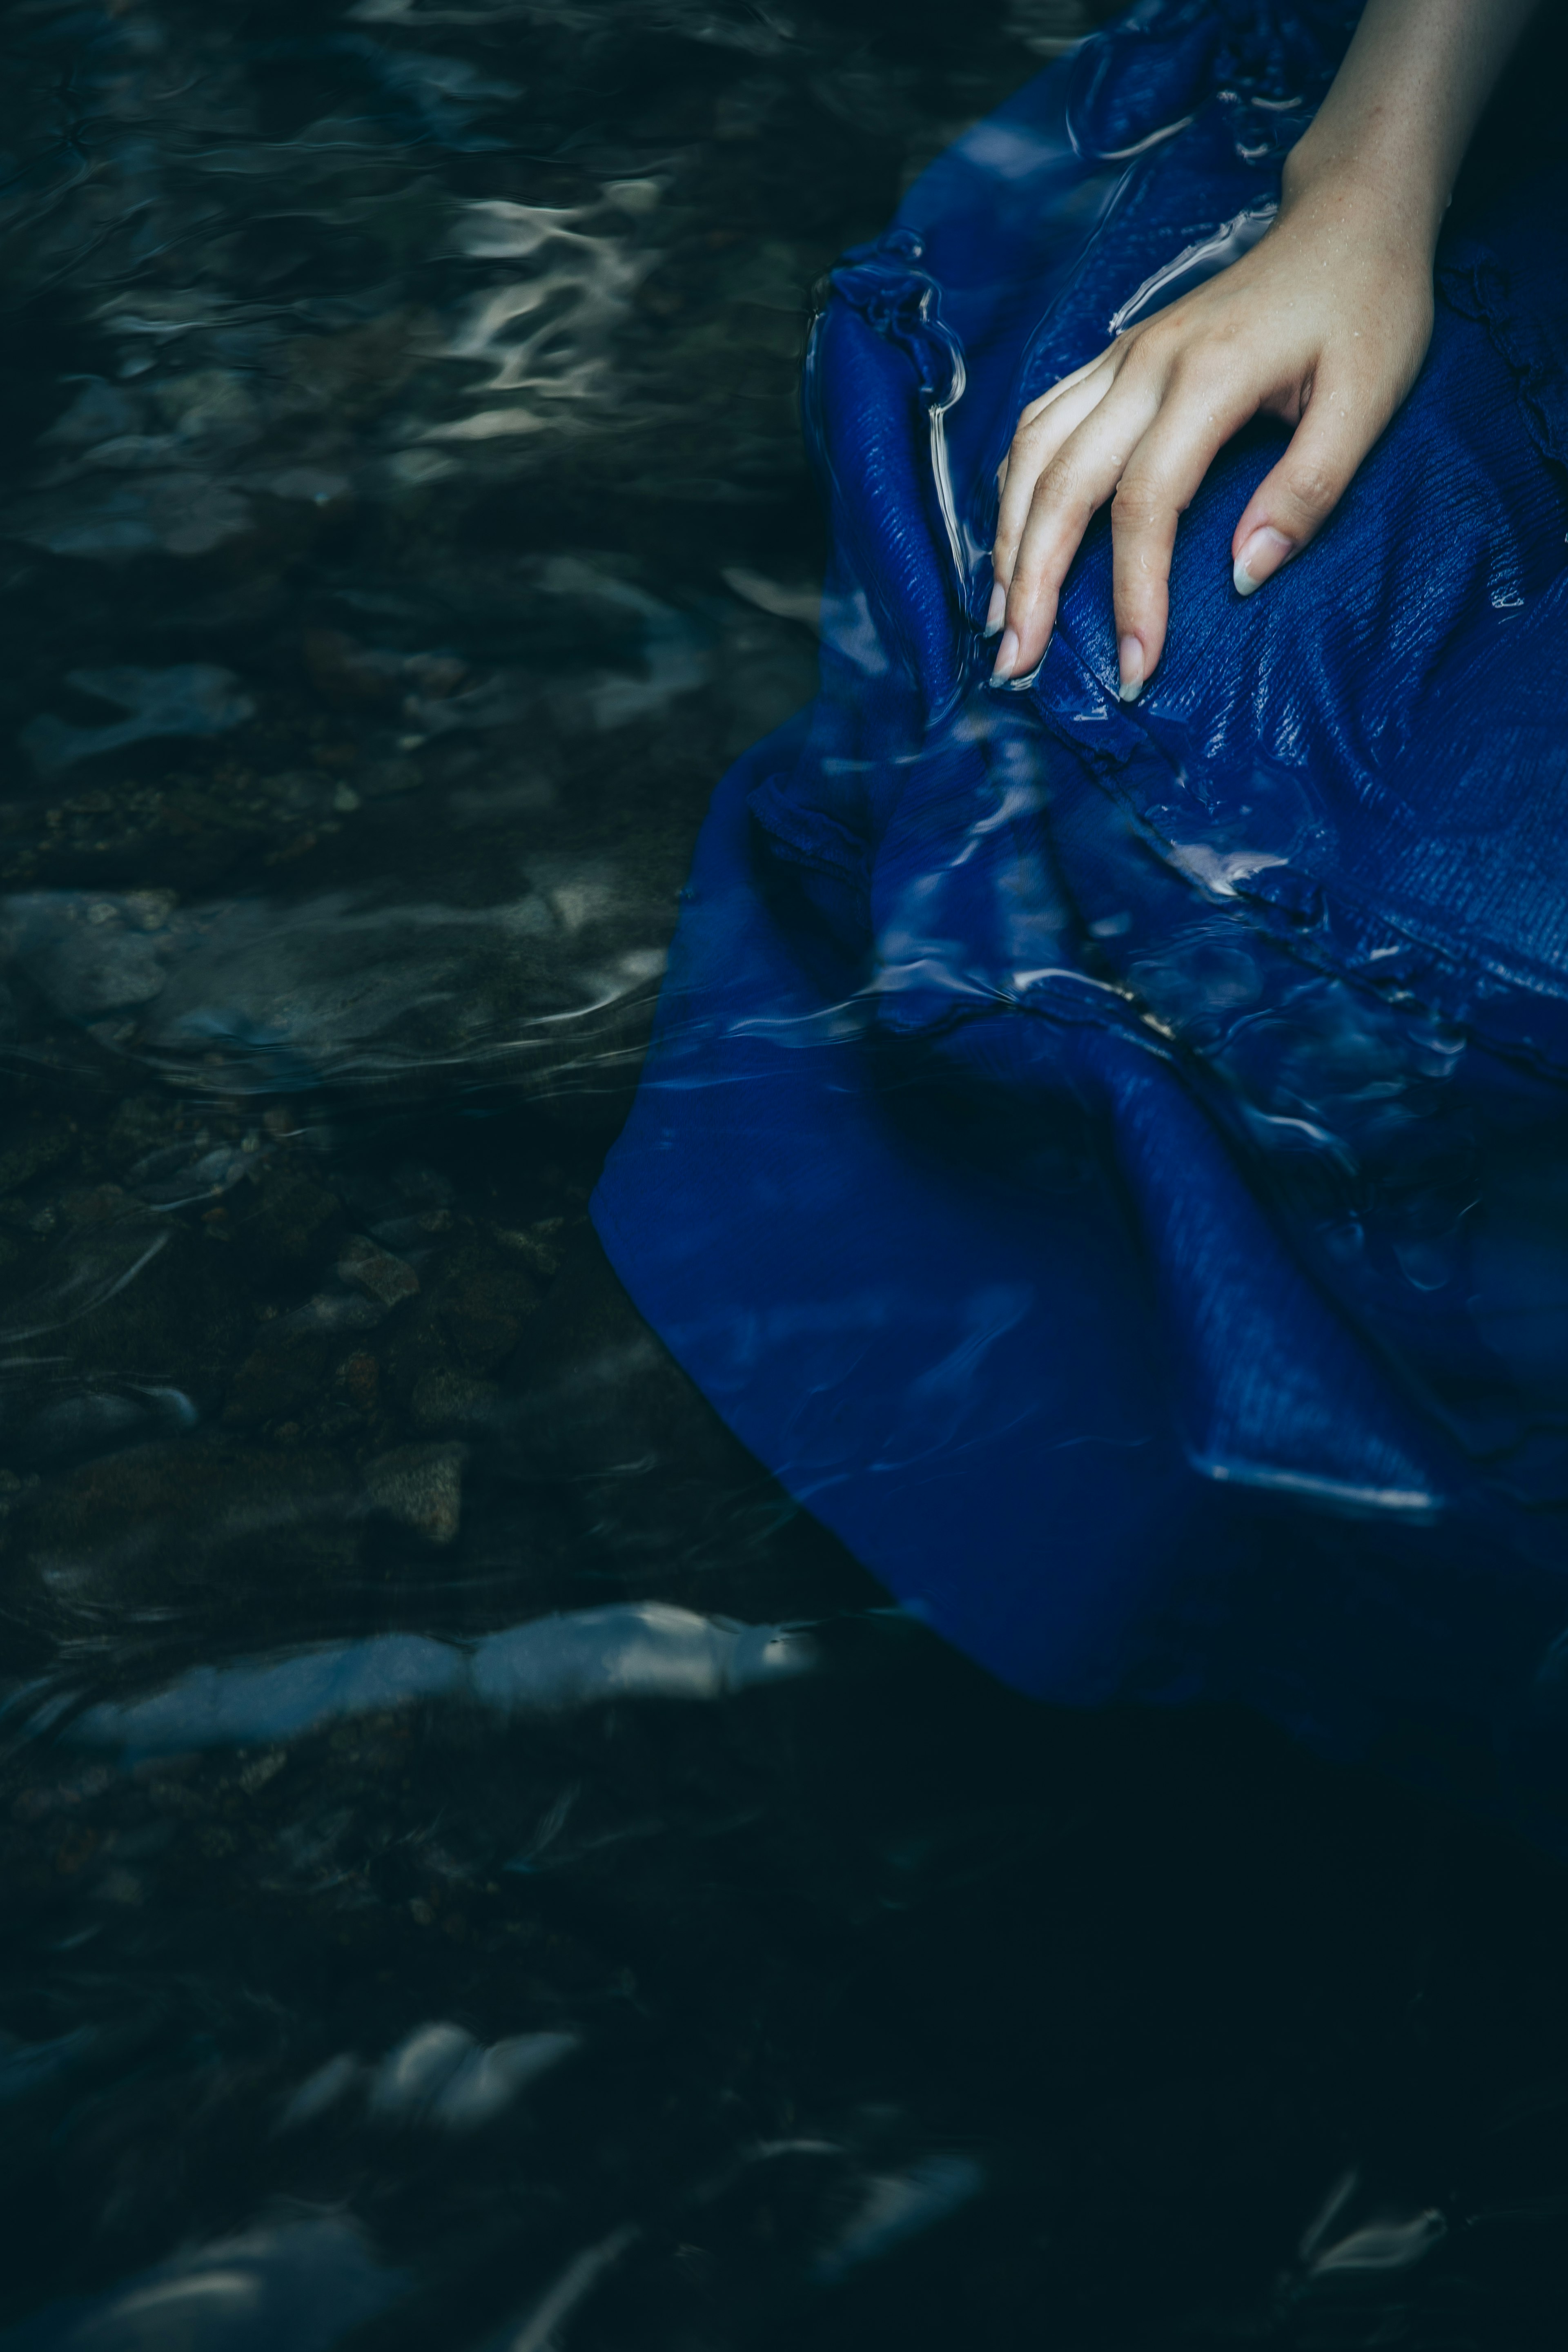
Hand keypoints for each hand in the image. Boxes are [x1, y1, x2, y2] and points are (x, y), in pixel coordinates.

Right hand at [987, 172, 1435, 699]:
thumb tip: (1244, 577)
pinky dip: (1013, 487)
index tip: (1135, 666)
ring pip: (1031, 454)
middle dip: (1032, 583)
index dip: (1133, 593)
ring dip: (1006, 540)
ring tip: (999, 617)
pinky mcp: (1115, 358)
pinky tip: (1010, 538)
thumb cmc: (1367, 307)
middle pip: (1061, 485)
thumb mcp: (1370, 399)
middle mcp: (1144, 365)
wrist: (1347, 218)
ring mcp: (1121, 357)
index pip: (1144, 504)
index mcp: (1207, 377)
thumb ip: (1310, 489)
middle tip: (1016, 665)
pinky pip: (1039, 424)